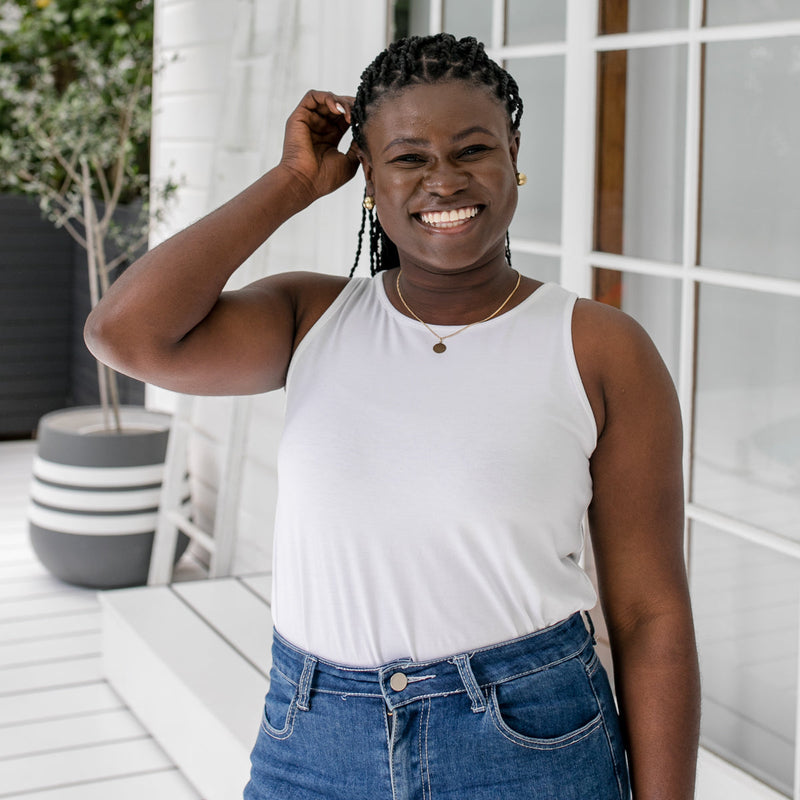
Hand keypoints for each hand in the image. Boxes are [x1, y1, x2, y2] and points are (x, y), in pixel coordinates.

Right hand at [279, 90, 359, 204]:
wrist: (304, 183)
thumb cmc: (325, 179)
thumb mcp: (349, 163)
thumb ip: (358, 147)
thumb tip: (367, 133)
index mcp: (330, 137)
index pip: (345, 117)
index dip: (357, 114)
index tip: (367, 118)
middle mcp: (319, 127)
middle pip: (338, 105)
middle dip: (351, 106)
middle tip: (360, 113)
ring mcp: (309, 121)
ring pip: (327, 99)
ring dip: (341, 102)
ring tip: (349, 114)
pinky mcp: (299, 116)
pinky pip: (312, 96)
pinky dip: (327, 97)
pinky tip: (337, 109)